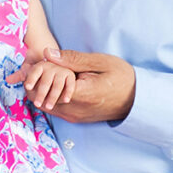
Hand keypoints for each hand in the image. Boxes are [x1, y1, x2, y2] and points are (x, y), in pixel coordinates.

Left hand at [14, 49, 135, 122]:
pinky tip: (53, 84)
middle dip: (35, 82)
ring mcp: (74, 117)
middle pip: (41, 98)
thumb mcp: (100, 62)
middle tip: (35, 66)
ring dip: (40, 90)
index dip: (38, 72)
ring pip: (45, 105)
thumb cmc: (122, 77)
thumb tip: (47, 54)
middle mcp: (74, 110)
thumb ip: (73, 59)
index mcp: (81, 94)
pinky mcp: (75, 119)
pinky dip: (48, 96)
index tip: (36, 61)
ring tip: (43, 74)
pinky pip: (54, 109)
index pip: (46, 85)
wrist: (137, 100)